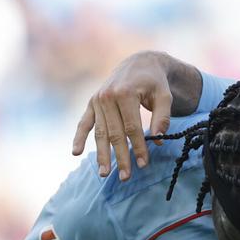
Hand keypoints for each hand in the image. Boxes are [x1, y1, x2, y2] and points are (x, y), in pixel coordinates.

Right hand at [71, 51, 174, 179]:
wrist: (139, 63)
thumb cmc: (154, 82)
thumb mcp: (165, 95)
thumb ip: (163, 116)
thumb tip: (158, 139)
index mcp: (125, 93)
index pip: (132, 127)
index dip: (138, 147)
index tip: (143, 164)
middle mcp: (107, 97)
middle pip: (114, 133)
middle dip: (120, 157)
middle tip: (125, 177)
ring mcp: (97, 100)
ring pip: (100, 132)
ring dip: (101, 154)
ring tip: (103, 173)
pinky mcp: (92, 103)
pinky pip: (84, 123)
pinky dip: (79, 137)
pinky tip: (75, 152)